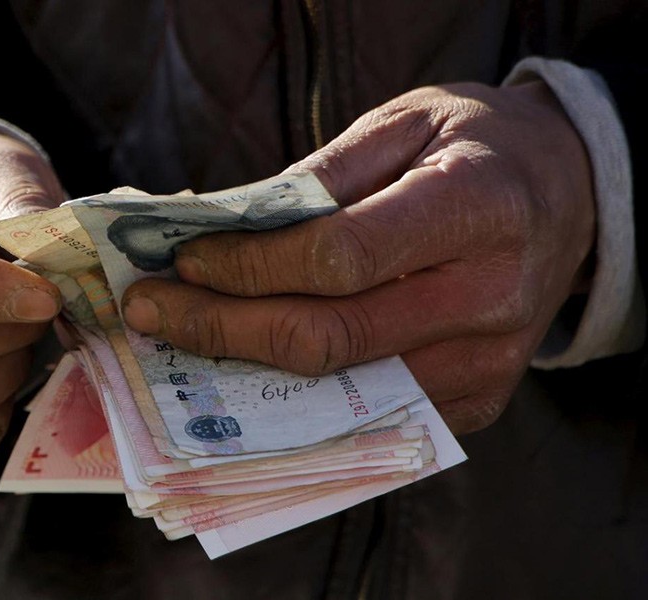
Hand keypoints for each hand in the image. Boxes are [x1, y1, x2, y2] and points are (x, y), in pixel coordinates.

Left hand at [122, 81, 594, 432]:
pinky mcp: (477, 401)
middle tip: (153, 311)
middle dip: (222, 329)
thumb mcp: (401, 125)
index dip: (249, 267)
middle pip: (328, 339)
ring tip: (184, 339)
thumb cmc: (474, 149)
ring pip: (339, 391)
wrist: (566, 196)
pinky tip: (247, 365)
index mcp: (474, 208)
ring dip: (246, 370)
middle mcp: (488, 297)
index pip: (339, 258)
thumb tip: (222, 230)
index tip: (185, 260)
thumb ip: (318, 178)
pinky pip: (368, 415)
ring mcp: (487, 363)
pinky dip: (296, 396)